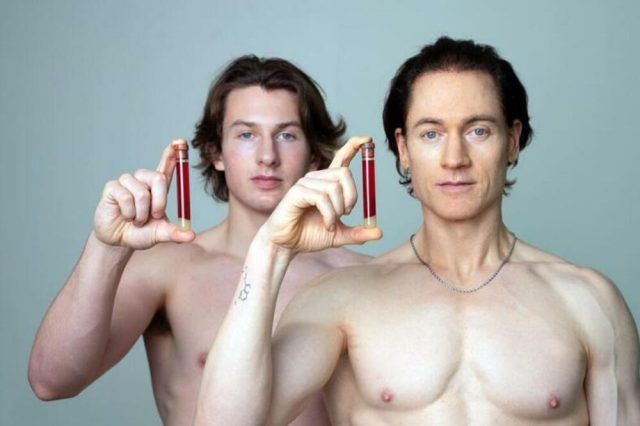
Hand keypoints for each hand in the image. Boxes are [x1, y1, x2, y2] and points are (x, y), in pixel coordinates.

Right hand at [94, 141, 195, 248]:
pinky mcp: (112, 187)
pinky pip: (125, 197)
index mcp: (157, 187)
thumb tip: (192, 236)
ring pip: (141, 192)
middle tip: (155, 216)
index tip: (179, 142)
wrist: (118, 241)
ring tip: (136, 220)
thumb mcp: (160, 234)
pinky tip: (125, 216)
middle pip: (158, 178)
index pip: (166, 167)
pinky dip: (129, 212)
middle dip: (160, 201)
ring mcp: (127, 182)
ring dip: (141, 213)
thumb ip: (176, 233)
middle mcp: (143, 180)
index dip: (172, 154)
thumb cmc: (140, 233)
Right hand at [262, 136, 381, 252]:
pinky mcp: (298, 192)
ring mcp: (306, 183)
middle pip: (345, 173)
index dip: (355, 146)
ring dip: (338, 210)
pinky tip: (326, 224)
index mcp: (327, 183)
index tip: (368, 139)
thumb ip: (358, 233)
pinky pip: (322, 198)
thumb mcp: (339, 235)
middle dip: (352, 196)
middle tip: (346, 214)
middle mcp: (317, 178)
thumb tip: (379, 233)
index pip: (342, 157)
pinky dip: (329, 214)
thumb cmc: (308, 235)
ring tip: (331, 223)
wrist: (286, 245)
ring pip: (335, 188)